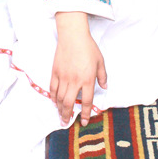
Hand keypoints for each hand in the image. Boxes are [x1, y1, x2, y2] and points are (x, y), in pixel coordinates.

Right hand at [51, 12, 106, 126]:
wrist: (73, 35)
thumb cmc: (88, 47)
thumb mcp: (100, 61)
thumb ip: (103, 76)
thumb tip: (105, 87)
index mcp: (87, 80)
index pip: (86, 101)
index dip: (84, 113)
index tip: (83, 121)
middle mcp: (74, 81)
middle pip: (69, 103)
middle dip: (67, 115)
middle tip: (66, 123)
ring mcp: (63, 77)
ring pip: (59, 98)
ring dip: (59, 108)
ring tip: (60, 115)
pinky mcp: (55, 71)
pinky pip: (53, 88)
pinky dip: (53, 96)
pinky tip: (54, 101)